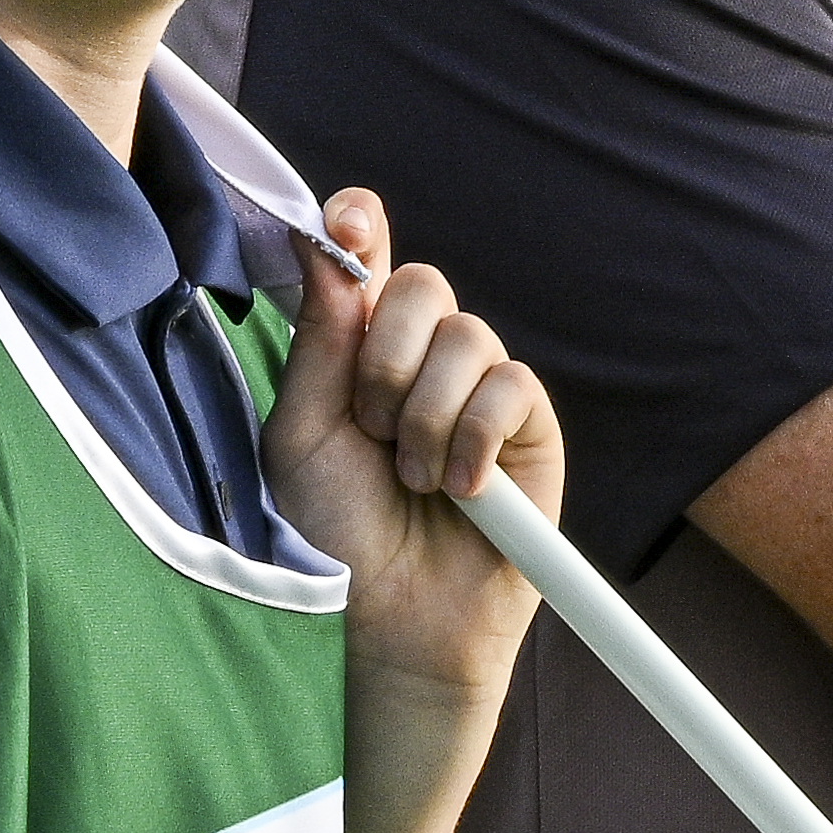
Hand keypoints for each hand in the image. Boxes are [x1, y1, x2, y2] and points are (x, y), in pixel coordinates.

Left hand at [271, 187, 554, 697]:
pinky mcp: (531, 421)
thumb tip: (326, 245)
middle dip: (385, 362)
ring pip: (466, 338)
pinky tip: (463, 489)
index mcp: (361, 350)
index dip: (359, 227)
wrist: (395, 611)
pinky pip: (510, 388)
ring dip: (425, 419)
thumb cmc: (338, 529)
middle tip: (374, 430)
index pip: (366, 261)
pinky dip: (473, 441)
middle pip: (419, 287)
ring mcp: (481, 384)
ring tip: (415, 477)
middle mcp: (424, 355)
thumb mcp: (302, 436)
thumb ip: (319, 344)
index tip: (347, 221)